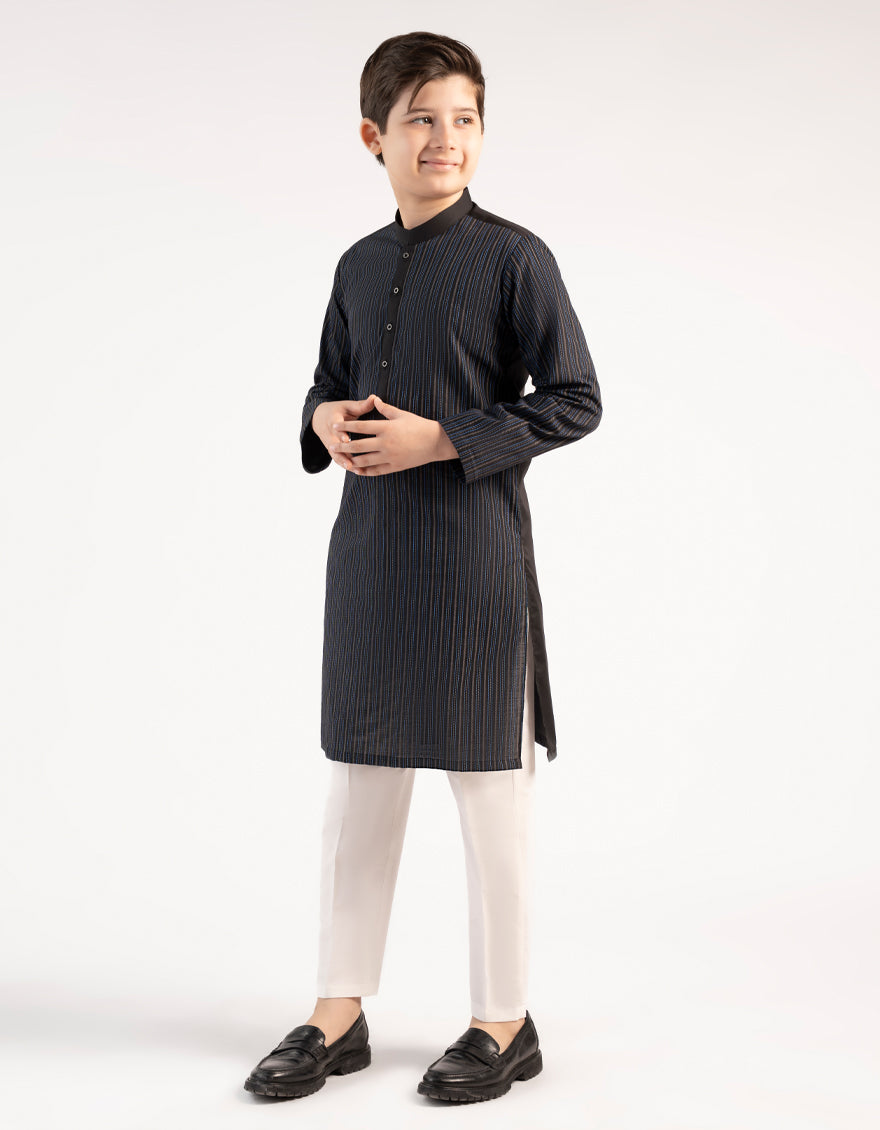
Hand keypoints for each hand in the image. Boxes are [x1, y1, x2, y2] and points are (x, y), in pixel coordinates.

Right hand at [311, 396, 379, 471]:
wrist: (319, 418)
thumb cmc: (338, 411)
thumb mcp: (347, 406)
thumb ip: (361, 405)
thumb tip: (375, 398)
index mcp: (333, 419)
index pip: (336, 427)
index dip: (340, 433)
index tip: (346, 439)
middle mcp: (329, 433)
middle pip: (334, 445)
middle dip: (341, 453)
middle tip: (350, 461)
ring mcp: (329, 443)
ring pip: (335, 454)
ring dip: (344, 462)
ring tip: (355, 470)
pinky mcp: (331, 450)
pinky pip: (338, 459)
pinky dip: (346, 465)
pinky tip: (357, 472)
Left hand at [329, 395, 458, 475]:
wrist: (436, 442)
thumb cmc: (419, 425)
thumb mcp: (402, 414)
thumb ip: (385, 408)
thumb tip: (374, 398)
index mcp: (387, 428)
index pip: (361, 427)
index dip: (346, 427)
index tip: (335, 426)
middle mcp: (386, 443)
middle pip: (359, 446)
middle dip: (344, 446)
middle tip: (331, 447)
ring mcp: (390, 456)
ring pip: (366, 460)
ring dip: (352, 461)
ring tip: (342, 460)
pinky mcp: (396, 466)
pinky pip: (377, 470)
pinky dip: (366, 471)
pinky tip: (357, 470)